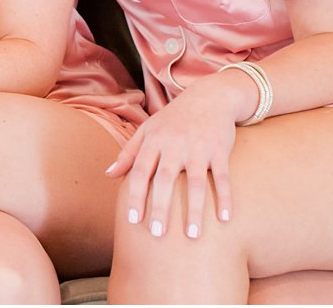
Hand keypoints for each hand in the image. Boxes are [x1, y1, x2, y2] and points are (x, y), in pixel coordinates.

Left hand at [106, 79, 238, 240]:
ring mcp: (198, 148)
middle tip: (157, 234)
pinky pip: (222, 177)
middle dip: (160, 207)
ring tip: (192, 236)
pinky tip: (224, 219)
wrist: (209, 97)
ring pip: (195, 182)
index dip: (135, 196)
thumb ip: (129, 153)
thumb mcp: (148, 130)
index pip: (140, 171)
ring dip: (194, 209)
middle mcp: (174, 145)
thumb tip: (108, 175)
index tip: (132, 220)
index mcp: (153, 141)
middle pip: (164, 179)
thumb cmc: (174, 119)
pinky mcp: (220, 150)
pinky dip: (224, 197)